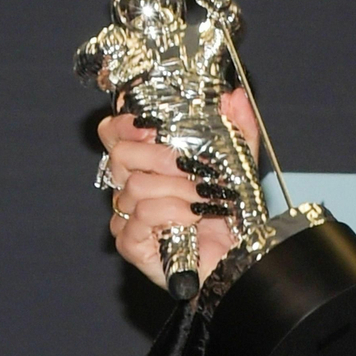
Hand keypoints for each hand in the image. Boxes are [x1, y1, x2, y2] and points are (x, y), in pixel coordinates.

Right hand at [99, 88, 258, 290]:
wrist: (240, 259)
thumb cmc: (232, 215)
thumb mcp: (241, 164)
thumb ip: (238, 128)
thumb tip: (233, 95)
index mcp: (147, 165)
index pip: (114, 133)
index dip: (125, 123)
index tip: (151, 125)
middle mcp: (130, 188)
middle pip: (121, 156)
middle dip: (162, 158)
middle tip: (192, 169)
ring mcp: (127, 217)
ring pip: (135, 187)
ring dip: (177, 190)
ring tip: (203, 200)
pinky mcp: (131, 244)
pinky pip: (140, 218)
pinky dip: (172, 214)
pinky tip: (193, 220)